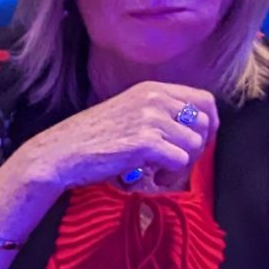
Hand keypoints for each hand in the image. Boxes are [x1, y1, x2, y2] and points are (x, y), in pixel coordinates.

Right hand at [7, 80, 217, 195]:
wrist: (58, 154)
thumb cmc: (87, 140)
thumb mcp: (126, 113)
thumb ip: (156, 114)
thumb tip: (188, 130)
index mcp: (153, 89)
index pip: (204, 100)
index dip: (209, 124)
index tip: (200, 142)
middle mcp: (155, 99)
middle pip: (203, 124)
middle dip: (195, 149)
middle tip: (174, 165)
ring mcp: (151, 119)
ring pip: (193, 145)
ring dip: (180, 166)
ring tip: (159, 174)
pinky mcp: (146, 142)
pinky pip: (179, 161)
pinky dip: (169, 175)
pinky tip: (152, 179)